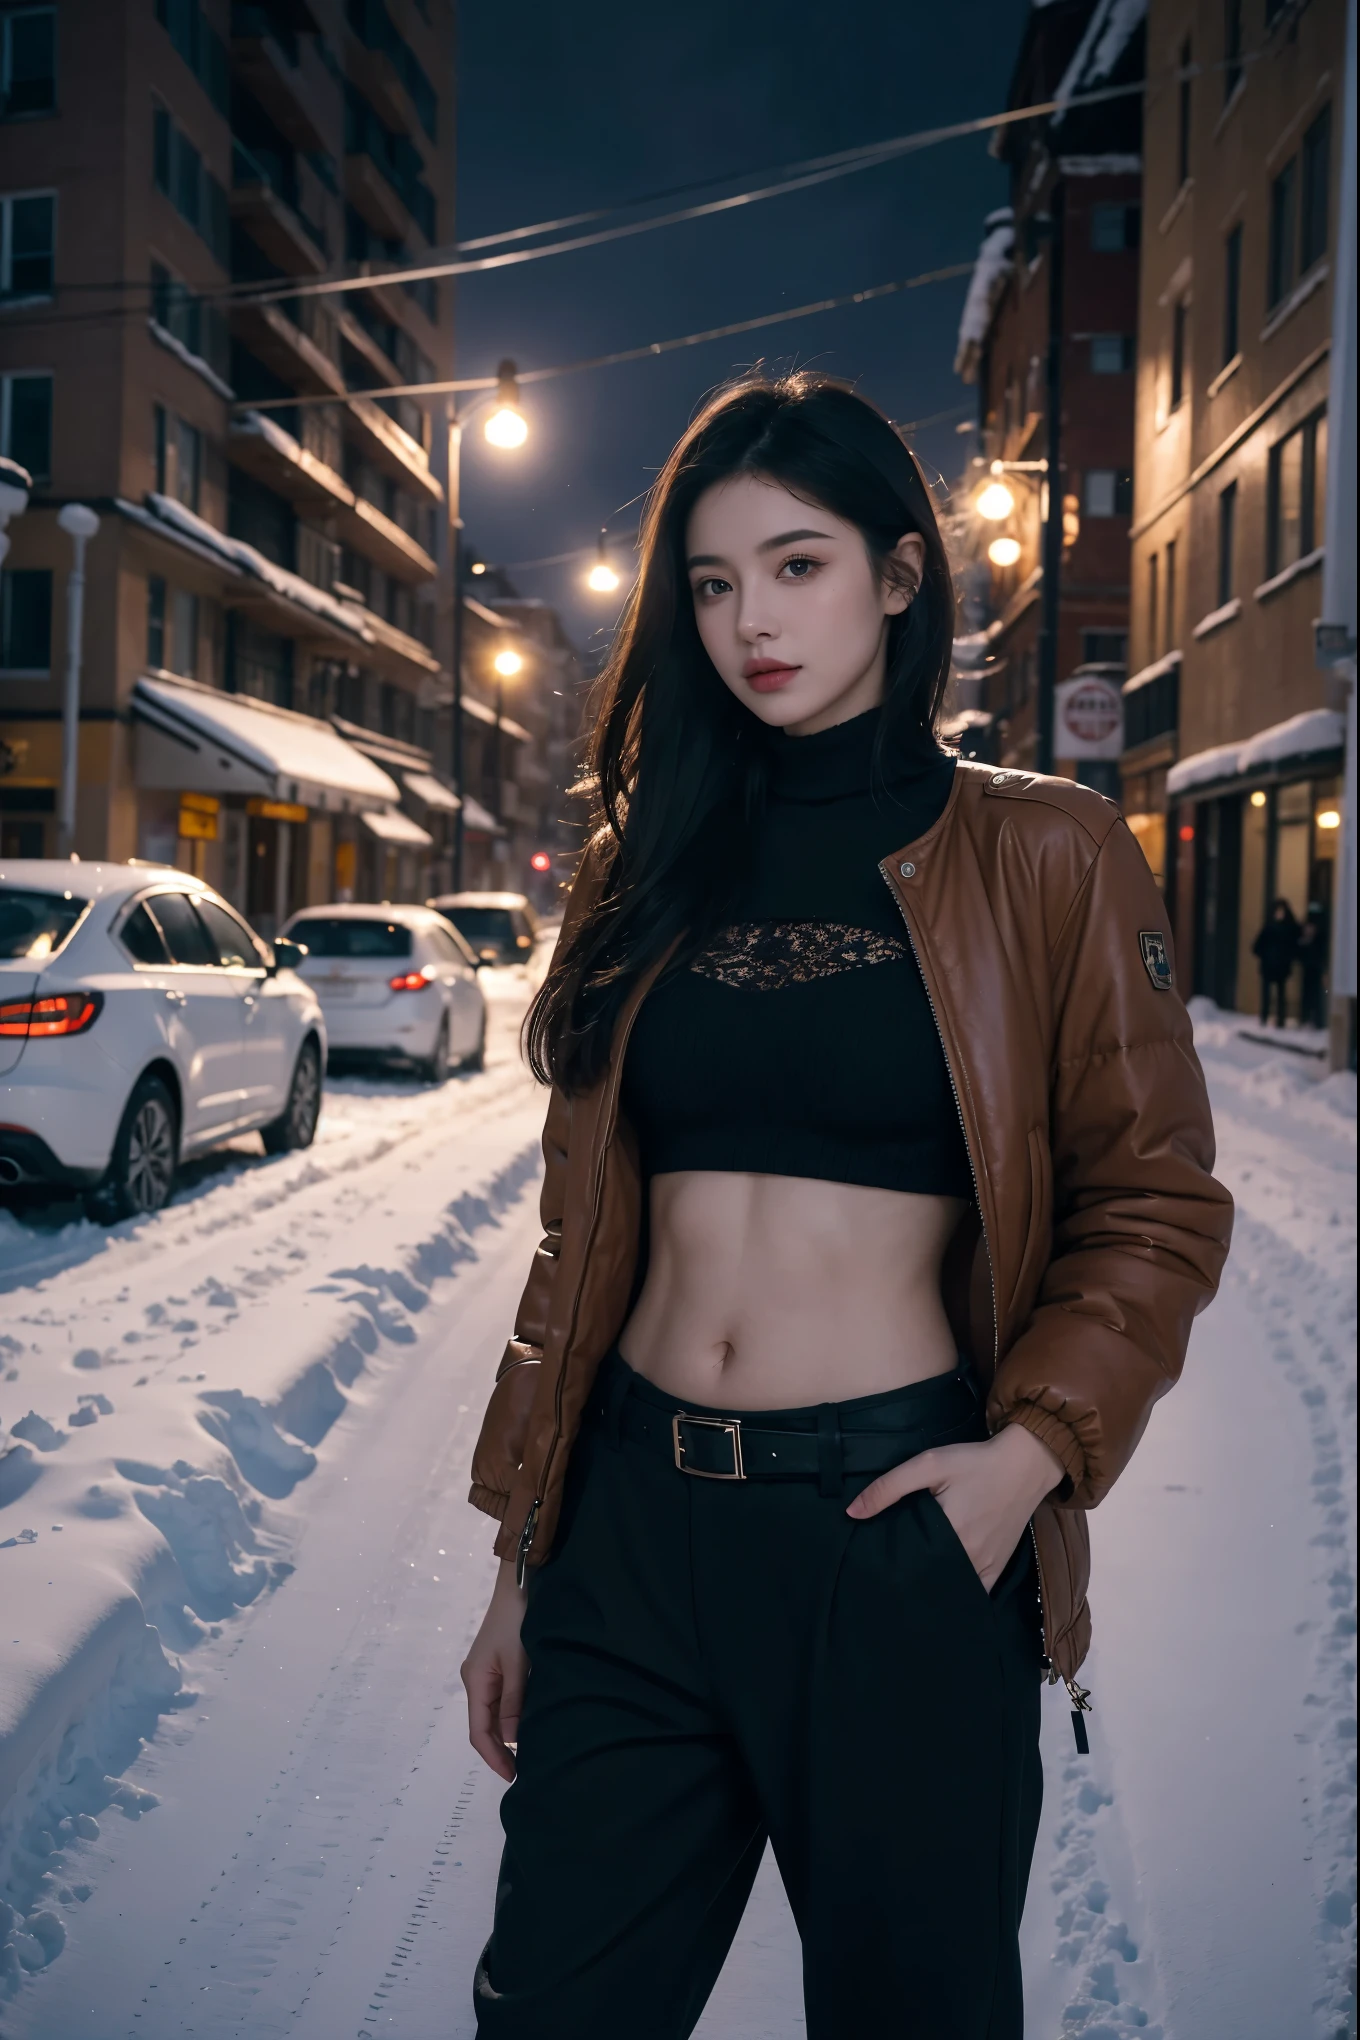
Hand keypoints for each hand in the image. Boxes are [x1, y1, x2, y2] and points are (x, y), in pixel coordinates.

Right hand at [460, 1560, 528, 1781]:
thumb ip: (515, 1702)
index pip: (479, 1731)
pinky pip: (502, 1700)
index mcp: (475, 1681)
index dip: (493, 1756)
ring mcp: (486, 1673)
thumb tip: (513, 1741)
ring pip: (494, 1714)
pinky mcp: (498, 1665)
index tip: (512, 1776)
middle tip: (524, 1771)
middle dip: (501, 1750)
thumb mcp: (517, 1662)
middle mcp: (476, 1680)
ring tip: (528, 1754)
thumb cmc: (517, 1622)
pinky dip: (512, 1716)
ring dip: (508, 1734)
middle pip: (485, 1725)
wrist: (519, 1585)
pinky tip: (528, 1725)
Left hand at [845, 1424, 1064, 1589]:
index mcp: (948, 1533)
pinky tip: (940, 1589)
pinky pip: (973, 1592)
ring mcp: (985, 1567)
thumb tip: (852, 1513)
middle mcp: (968, 1557)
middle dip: (908, 1575)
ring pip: (950, 1586)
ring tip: (909, 1580)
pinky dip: (957, 1592)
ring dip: (931, 1584)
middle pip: (928, 1575)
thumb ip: (890, 1487)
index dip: (890, 1561)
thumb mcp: (929, 1464)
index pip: (909, 1558)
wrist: (1024, 1465)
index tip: (873, 1562)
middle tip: (888, 1572)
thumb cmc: (974, 1463)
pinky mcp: (998, 1569)